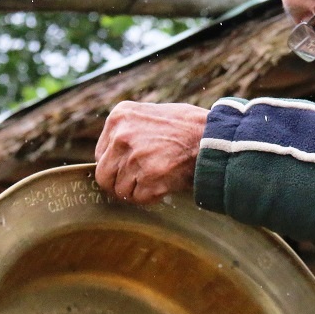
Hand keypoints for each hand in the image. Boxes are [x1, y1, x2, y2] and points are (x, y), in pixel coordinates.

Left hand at [93, 101, 207, 204]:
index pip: (101, 155)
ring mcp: (135, 158)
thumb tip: (112, 156)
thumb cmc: (187, 126)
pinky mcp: (150, 177)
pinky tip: (165, 185)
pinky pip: (139, 199)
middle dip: (120, 184)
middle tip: (138, 184)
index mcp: (119, 117)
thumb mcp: (151, 114)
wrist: (214, 137)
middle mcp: (122, 136)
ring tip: (157, 180)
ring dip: (137, 191)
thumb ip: (129, 130)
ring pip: (120, 190)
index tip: (130, 169)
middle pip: (104, 176)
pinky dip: (152, 197)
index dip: (116, 166)